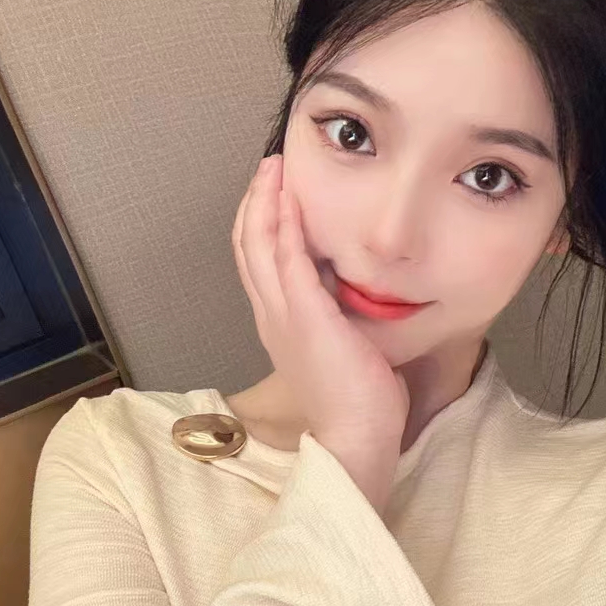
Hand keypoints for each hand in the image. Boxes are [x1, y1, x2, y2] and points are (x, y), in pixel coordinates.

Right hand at [232, 154, 411, 448]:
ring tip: (274, 168)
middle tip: (269, 166)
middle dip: (256, 200)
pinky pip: (287, 259)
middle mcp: (271, 316)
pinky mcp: (305, 316)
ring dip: (265, 201)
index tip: (274, 191)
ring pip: (259, 245)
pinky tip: (291, 197)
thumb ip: (335, 318)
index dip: (261, 222)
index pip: (257, 262)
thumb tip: (350, 293)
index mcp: (279, 324)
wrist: (357, 438)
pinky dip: (286, 224)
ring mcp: (283, 316)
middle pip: (248, 245)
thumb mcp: (339, 348)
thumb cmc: (358, 401)